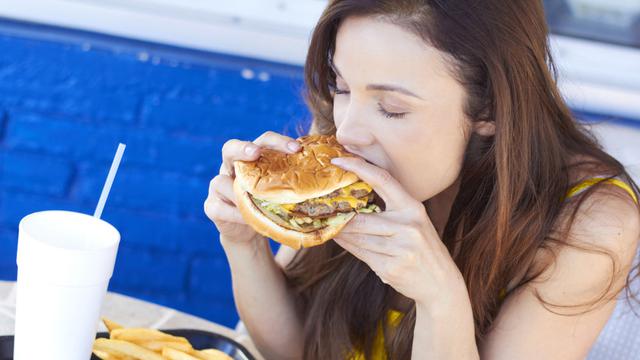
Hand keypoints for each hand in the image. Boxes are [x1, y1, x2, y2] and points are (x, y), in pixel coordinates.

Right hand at [204, 131, 301, 245]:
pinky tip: (248, 219)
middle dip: (242, 148)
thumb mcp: (282, 192)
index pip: (262, 141)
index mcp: (252, 159)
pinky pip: (220, 208)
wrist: (249, 231)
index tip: (296, 148)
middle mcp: (231, 167)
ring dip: (239, 192)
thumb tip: (334, 173)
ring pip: (221, 182)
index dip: (277, 141)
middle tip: (254, 153)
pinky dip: (235, 214)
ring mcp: (217, 186)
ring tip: (257, 203)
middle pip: (230, 148)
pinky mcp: (211, 207)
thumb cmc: (270, 206)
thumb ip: (296, 180)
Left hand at [330, 157, 465, 307]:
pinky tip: (340, 239)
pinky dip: (348, 246)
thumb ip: (390, 210)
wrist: (441, 284)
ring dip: (340, 233)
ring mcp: (400, 249)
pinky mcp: (391, 268)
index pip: (383, 180)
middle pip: (362, 218)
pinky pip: (361, 254)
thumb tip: (353, 199)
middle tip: (322, 207)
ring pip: (358, 238)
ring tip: (328, 225)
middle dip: (340, 216)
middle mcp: (408, 226)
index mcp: (413, 208)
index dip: (359, 167)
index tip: (338, 160)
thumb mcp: (414, 223)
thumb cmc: (423, 249)